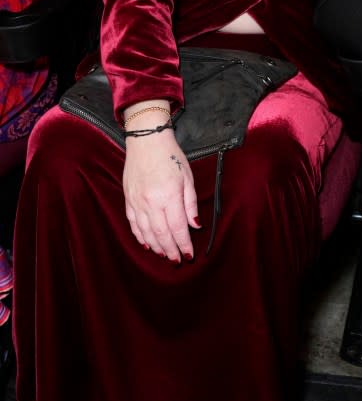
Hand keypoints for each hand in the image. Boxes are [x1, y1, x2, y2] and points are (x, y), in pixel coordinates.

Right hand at [123, 129, 199, 261]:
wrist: (146, 141)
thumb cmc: (170, 157)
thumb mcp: (187, 177)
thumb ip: (190, 203)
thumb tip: (194, 225)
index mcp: (169, 195)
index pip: (178, 227)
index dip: (183, 244)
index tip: (189, 255)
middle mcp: (151, 201)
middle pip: (161, 233)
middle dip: (170, 250)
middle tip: (177, 260)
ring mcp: (137, 201)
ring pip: (146, 232)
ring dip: (156, 246)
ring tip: (164, 255)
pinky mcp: (129, 199)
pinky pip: (133, 223)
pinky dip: (140, 236)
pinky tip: (147, 244)